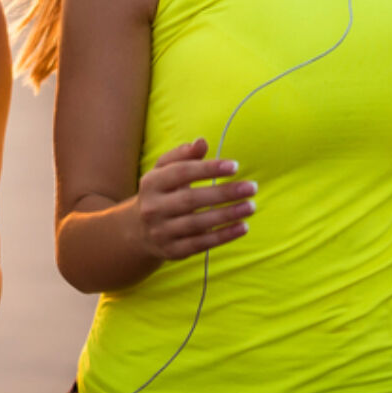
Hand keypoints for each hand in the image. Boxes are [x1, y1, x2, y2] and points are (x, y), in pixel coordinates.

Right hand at [136, 138, 255, 260]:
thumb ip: (183, 155)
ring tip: (251, 206)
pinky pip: (201, 244)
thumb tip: (201, 142)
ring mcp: (161, 231)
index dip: (208, 169)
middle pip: (191, 199)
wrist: (140, 231)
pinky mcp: (172, 251)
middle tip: (252, 187)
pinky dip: (224, 236)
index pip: (181, 173)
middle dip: (224, 193)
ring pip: (198, 223)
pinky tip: (243, 227)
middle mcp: (153, 208)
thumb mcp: (165, 171)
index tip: (235, 166)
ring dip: (228, 215)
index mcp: (151, 183)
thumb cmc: (161, 193)